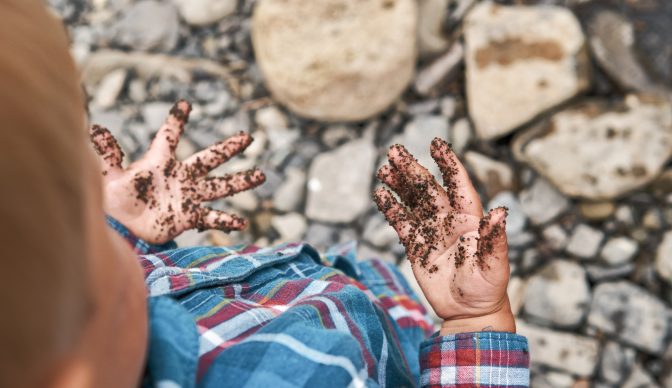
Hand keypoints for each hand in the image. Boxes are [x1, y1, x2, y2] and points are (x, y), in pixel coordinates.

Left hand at [88, 100, 264, 244]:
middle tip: (248, 137)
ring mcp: (188, 196)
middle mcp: (180, 176)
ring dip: (240, 181)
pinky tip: (242, 223)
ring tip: (261, 175)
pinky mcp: (190, 216)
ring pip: (220, 186)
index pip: (170, 137)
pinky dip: (226, 220)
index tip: (185, 104)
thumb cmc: (115, 201)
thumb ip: (108, 154)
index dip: (177, 121)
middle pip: (209, 159)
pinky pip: (212, 217)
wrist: (122, 228)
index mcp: (161, 162)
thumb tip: (94, 128)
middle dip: (229, 148)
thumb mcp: (111, 176)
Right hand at [373, 138, 513, 334]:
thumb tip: (500, 212)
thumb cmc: (488, 288)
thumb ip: (494, 239)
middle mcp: (449, 220)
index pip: (457, 184)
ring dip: (399, 184)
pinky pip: (402, 223)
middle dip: (412, 169)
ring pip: (412, 201)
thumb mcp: (495, 266)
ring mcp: (432, 231)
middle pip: (428, 188)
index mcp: (470, 218)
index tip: (436, 144)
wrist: (469, 312)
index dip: (447, 163)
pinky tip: (380, 195)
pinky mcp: (417, 246)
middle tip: (394, 151)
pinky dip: (391, 209)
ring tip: (384, 168)